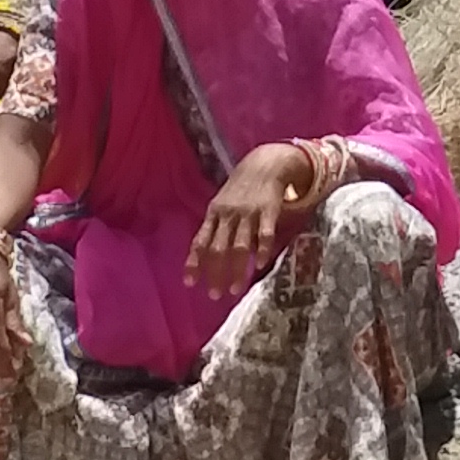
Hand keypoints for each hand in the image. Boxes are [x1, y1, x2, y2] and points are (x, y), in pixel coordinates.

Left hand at [188, 143, 312, 302]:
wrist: (265, 164)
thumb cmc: (239, 190)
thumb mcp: (221, 205)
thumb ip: (213, 229)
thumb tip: (201, 258)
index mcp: (214, 214)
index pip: (201, 241)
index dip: (194, 263)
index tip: (190, 284)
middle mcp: (229, 215)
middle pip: (219, 248)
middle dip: (215, 273)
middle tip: (214, 295)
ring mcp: (249, 213)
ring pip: (240, 246)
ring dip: (237, 269)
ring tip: (234, 290)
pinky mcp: (269, 211)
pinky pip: (265, 234)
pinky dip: (262, 250)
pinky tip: (260, 265)